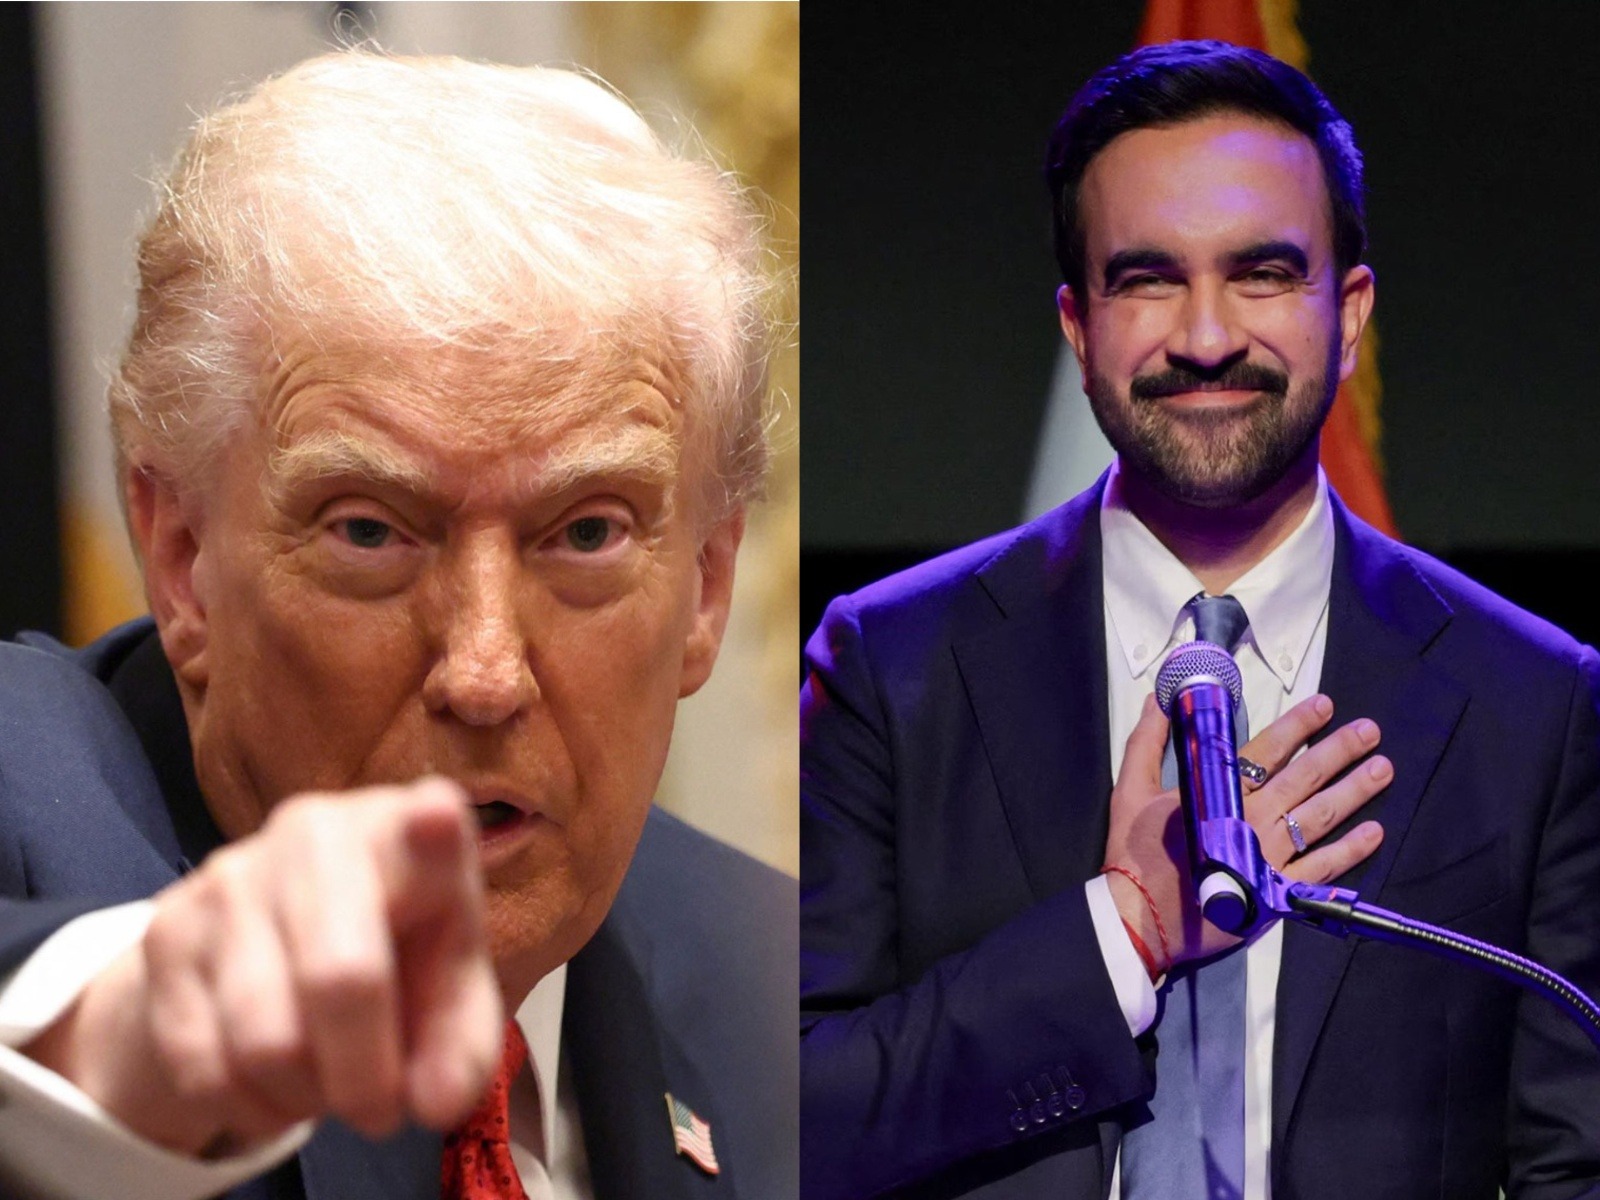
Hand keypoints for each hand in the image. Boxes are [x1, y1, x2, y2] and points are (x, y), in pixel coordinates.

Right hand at [23, 777, 502, 1155]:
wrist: (272, 939)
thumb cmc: (395, 954)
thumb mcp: (448, 993)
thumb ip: (460, 1047)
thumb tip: (435, 1101)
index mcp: (408, 832)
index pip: (425, 822)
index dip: (430, 830)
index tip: (436, 819)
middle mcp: (317, 833)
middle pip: (342, 978)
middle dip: (365, 1075)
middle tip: (380, 1111)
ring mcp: (232, 876)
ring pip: (265, 1041)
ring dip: (305, 1098)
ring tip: (327, 1088)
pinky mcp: (167, 931)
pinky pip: (204, 1065)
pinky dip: (248, 1106)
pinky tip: (272, 1086)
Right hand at [1103, 693, 1389, 971]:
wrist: (1139, 919)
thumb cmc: (1134, 855)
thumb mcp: (1130, 790)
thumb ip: (1147, 742)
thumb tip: (1158, 701)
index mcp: (1217, 792)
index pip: (1266, 749)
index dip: (1297, 725)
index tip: (1324, 705)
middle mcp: (1251, 818)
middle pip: (1303, 777)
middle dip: (1338, 750)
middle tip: (1370, 731)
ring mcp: (1268, 856)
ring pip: (1320, 816)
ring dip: (1354, 790)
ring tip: (1382, 769)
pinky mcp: (1277, 892)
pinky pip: (1323, 868)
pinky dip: (1350, 850)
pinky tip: (1373, 832)